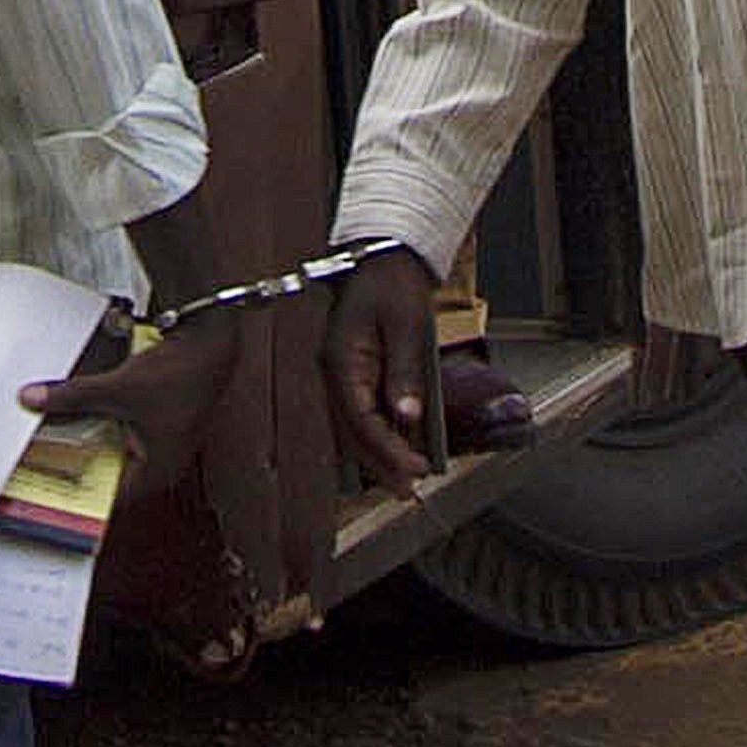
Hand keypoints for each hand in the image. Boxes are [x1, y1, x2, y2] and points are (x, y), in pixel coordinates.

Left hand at [29, 297, 326, 609]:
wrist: (207, 339)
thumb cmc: (184, 374)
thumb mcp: (117, 389)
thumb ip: (72, 397)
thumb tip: (35, 400)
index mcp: (157, 470)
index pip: (106, 498)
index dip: (73, 494)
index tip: (44, 490)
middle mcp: (157, 461)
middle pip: (104, 473)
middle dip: (72, 465)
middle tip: (39, 464)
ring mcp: (154, 440)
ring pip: (106, 449)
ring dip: (81, 442)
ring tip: (48, 440)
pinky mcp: (150, 418)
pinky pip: (112, 429)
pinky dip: (93, 423)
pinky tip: (72, 415)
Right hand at [315, 244, 445, 498]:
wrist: (386, 255)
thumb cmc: (393, 284)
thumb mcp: (406, 326)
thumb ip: (405, 373)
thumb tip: (407, 416)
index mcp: (340, 360)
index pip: (359, 420)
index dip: (386, 449)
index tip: (413, 469)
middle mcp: (333, 371)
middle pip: (351, 431)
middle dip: (379, 463)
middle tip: (407, 490)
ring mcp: (340, 373)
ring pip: (352, 426)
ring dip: (375, 454)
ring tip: (402, 480)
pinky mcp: (352, 372)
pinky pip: (359, 411)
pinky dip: (376, 433)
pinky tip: (396, 448)